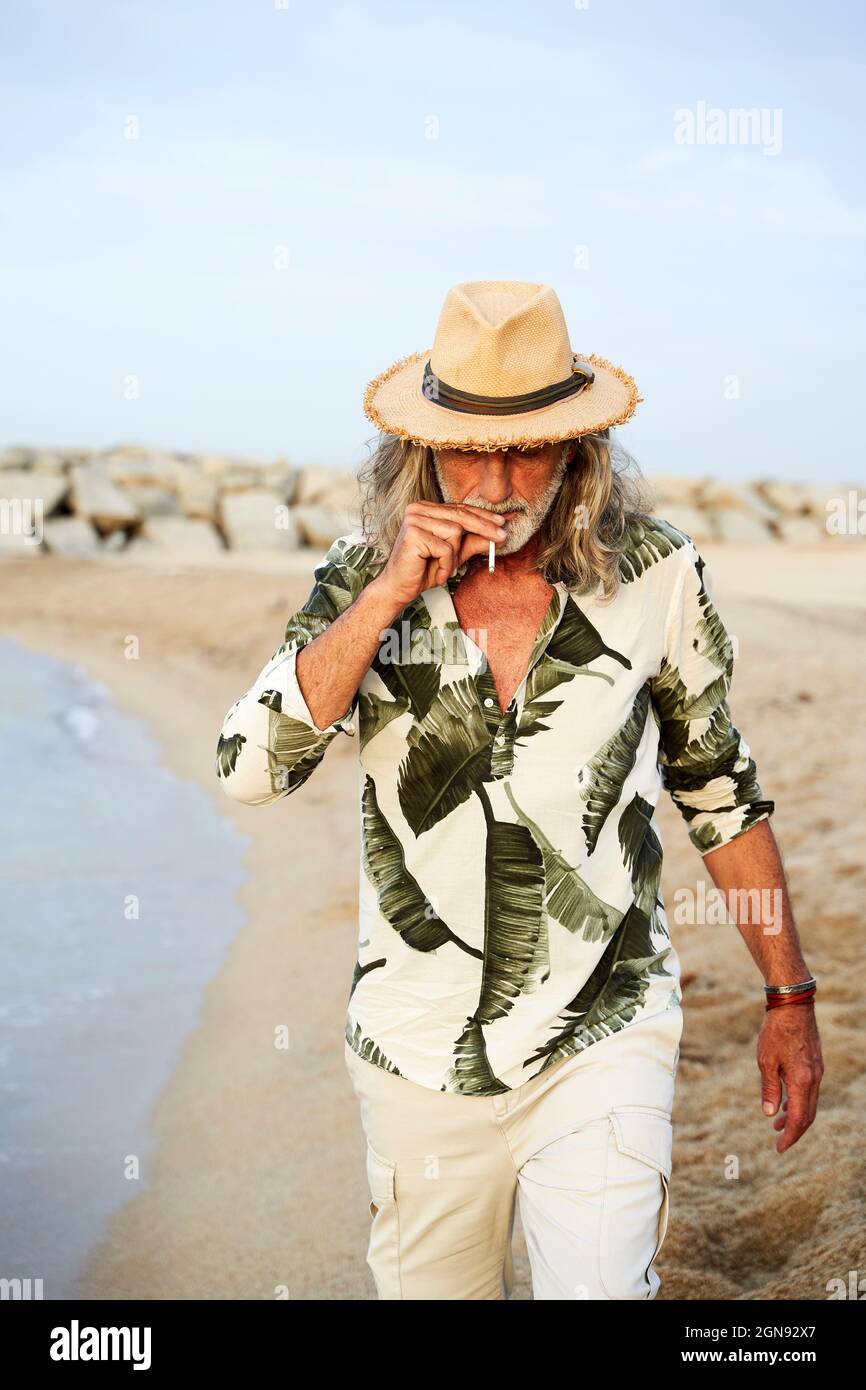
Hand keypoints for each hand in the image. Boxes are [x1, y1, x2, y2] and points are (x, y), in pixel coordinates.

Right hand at [371, 501, 507, 608]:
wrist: (397, 588)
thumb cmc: (423, 570)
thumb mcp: (453, 555)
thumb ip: (472, 542)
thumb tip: (498, 534)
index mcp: (425, 509)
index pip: (459, 509)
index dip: (482, 516)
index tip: (503, 522)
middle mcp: (418, 509)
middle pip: (460, 516)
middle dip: (484, 528)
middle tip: (503, 537)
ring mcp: (414, 520)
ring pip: (454, 532)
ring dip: (454, 557)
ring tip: (444, 569)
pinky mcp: (413, 534)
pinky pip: (445, 548)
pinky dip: (445, 565)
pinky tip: (436, 573)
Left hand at [757, 1004, 823, 1152]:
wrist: (792, 1005)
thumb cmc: (776, 1031)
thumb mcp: (766, 1061)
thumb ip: (770, 1089)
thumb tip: (770, 1114)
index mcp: (802, 1081)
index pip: (799, 1118)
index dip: (790, 1136)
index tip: (779, 1148)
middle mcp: (814, 1079)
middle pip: (808, 1115)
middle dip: (795, 1131)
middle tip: (780, 1141)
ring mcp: (817, 1071)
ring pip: (810, 1102)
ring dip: (796, 1115)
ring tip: (778, 1123)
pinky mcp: (815, 1063)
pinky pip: (810, 1090)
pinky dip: (799, 1101)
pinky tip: (786, 1102)